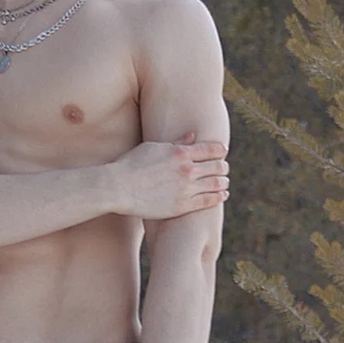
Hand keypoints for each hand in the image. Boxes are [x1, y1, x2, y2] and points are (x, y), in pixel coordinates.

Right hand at [111, 132, 228, 219]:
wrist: (119, 188)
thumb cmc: (132, 164)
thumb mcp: (154, 147)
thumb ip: (176, 142)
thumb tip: (193, 136)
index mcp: (180, 153)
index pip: (211, 149)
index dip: (220, 150)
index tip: (223, 151)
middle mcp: (187, 170)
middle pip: (217, 166)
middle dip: (223, 166)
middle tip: (224, 168)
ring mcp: (186, 189)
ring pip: (216, 184)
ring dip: (223, 182)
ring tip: (225, 182)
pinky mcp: (182, 206)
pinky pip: (208, 201)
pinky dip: (219, 197)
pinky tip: (222, 195)